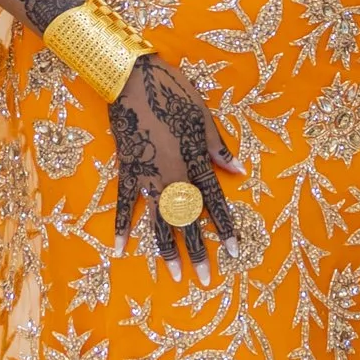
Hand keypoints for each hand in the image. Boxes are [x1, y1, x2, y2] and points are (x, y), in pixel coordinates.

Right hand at [110, 54, 243, 273]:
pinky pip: (123, 205)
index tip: (233, 251)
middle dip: (197, 251)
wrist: (134, 79)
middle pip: (187, 220)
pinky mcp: (126, 171)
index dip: (224, 227)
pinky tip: (121, 250)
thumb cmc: (174, 93)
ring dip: (166, 249)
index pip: (213, 202)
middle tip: (205, 280)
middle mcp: (173, 176)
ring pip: (158, 220)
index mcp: (194, 162)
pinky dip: (122, 227)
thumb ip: (218, 149)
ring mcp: (147, 176)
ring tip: (173, 275)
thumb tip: (238, 172)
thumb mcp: (204, 118)